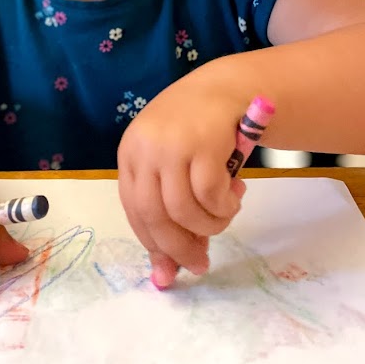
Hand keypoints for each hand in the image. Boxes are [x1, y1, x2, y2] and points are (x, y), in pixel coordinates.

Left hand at [117, 72, 247, 288]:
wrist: (225, 87)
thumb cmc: (196, 130)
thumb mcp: (172, 163)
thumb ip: (168, 211)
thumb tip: (165, 276)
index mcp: (130, 153)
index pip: (133, 210)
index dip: (153, 243)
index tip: (172, 269)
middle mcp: (145, 148)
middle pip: (154, 215)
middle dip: (179, 247)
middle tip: (200, 264)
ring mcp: (172, 145)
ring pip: (183, 210)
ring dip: (209, 226)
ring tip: (225, 217)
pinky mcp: (202, 143)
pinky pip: (210, 194)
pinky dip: (223, 207)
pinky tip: (234, 197)